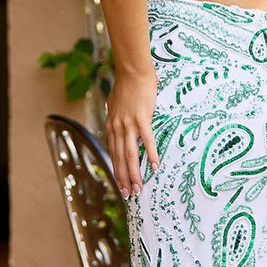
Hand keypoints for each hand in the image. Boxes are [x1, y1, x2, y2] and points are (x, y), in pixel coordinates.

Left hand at [106, 68, 159, 198]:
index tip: (121, 185)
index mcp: (112, 126)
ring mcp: (128, 124)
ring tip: (139, 188)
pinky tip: (154, 166)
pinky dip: (150, 155)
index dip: (117, 171)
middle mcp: (117, 128)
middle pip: (120, 159)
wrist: (132, 72)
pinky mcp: (141, 119)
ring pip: (130, 154)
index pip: (113, 154)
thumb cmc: (127, 86)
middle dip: (124, 179)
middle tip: (129, 194)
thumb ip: (118, 119)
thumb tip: (120, 128)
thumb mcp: (116, 106)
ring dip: (134, 173)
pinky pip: (147, 141)